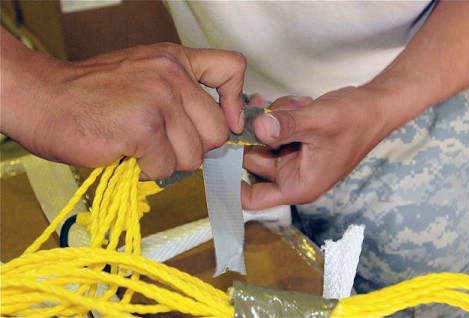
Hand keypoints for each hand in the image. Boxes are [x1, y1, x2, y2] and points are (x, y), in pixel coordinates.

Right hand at [1, 30, 245, 178]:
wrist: (41, 97)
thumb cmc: (91, 93)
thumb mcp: (143, 74)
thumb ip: (179, 94)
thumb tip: (214, 130)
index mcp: (175, 59)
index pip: (231, 68)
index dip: (235, 102)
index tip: (226, 121)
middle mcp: (172, 74)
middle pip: (217, 132)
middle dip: (193, 148)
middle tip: (162, 145)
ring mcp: (159, 100)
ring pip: (193, 156)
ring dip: (167, 163)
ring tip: (139, 148)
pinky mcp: (143, 128)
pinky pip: (166, 167)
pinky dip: (146, 171)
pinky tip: (126, 154)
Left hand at [242, 87, 388, 209]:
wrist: (376, 105)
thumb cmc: (355, 120)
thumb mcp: (319, 122)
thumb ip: (287, 125)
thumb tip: (258, 128)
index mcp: (298, 184)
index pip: (253, 198)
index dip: (232, 184)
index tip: (219, 157)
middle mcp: (292, 175)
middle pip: (253, 160)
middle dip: (258, 133)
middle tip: (264, 110)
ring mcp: (293, 157)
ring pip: (263, 139)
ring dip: (273, 120)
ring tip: (297, 107)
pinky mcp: (295, 141)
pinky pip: (274, 129)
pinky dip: (281, 114)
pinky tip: (300, 105)